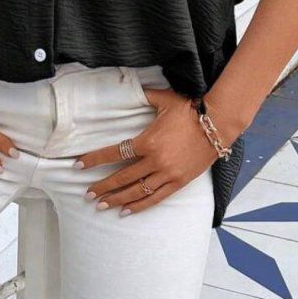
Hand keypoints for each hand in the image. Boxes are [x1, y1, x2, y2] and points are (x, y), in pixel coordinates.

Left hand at [74, 88, 217, 214]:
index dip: (94, 160)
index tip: (78, 165)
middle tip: (87, 194)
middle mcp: (155, 161)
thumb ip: (145, 96)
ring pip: (137, 192)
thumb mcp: (164, 100)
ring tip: (101, 205)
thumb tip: (132, 88)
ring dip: (117, 199)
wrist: (218, 124)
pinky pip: (156, 198)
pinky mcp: (179, 182)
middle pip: (122, 178)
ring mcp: (167, 174)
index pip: (114, 153)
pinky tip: (126, 210)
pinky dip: (140, 205)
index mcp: (148, 141)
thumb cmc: (190, 109)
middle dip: (102, 186)